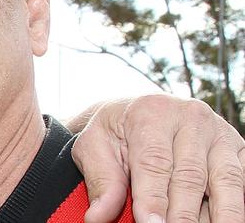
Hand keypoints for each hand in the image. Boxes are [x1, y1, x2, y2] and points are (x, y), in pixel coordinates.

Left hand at [69, 94, 244, 222]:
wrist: (135, 112)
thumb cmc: (114, 132)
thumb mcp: (94, 147)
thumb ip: (101, 180)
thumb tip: (98, 216)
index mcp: (152, 112)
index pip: (154, 162)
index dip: (153, 198)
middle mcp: (191, 117)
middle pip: (191, 175)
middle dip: (183, 213)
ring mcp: (219, 132)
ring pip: (226, 180)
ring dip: (220, 215)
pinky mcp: (237, 148)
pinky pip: (242, 181)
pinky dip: (235, 207)